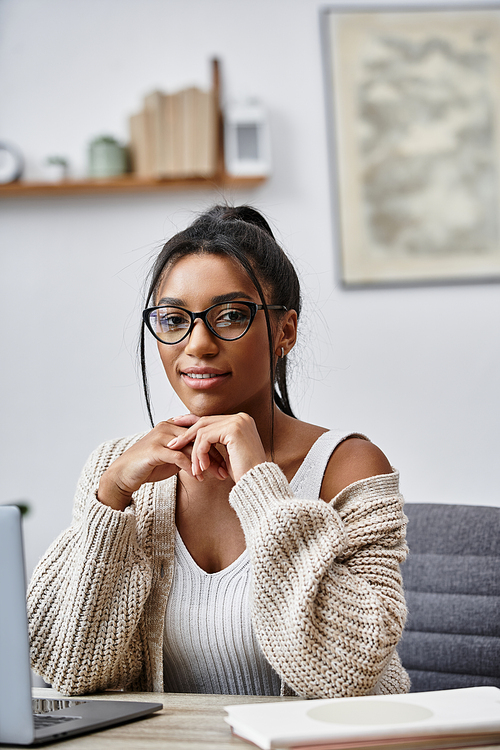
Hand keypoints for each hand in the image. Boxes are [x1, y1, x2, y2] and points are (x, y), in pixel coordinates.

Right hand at [97, 420, 226, 510]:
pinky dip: (191, 468)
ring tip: (217, 475)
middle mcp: (167, 426)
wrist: (123, 474)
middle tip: (227, 469)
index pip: (200, 432)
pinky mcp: (155, 450)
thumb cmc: (149, 466)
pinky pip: (179, 457)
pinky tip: (199, 478)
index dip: (216, 445)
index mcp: (172, 425)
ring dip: (206, 462)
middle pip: (199, 438)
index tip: (229, 460)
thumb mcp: (173, 457)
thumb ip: (189, 452)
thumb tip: (211, 458)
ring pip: (191, 447)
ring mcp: (160, 436)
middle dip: (215, 454)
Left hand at [167, 412, 266, 484]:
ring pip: (203, 432)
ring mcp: (238, 421)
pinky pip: (206, 438)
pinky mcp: (233, 429)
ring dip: (195, 452)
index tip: (176, 430)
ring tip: (195, 469)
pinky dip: (200, 453)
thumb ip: (215, 441)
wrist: (257, 482)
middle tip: (172, 445)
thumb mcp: (226, 453)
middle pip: (204, 422)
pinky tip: (203, 467)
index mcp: (240, 420)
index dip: (191, 423)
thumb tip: (195, 436)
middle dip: (186, 433)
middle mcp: (241, 417)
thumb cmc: (244, 472)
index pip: (210, 419)